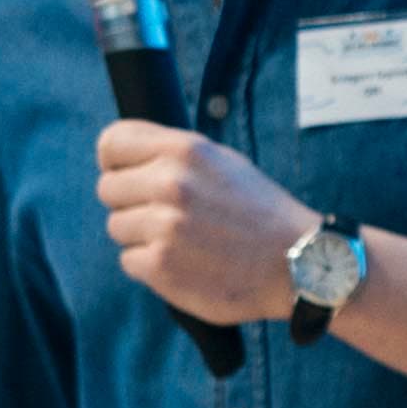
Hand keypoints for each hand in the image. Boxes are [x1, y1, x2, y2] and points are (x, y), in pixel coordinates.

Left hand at [96, 119, 313, 322]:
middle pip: (108, 189)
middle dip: (130, 203)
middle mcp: (171, 184)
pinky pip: (129, 261)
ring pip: (117, 227)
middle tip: (165, 217)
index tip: (126, 175)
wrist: (298, 262)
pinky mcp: (160, 265)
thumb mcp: (223, 162)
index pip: (112, 142)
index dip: (114, 161)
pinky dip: (151, 266)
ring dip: (141, 237)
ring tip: (182, 241)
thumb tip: (127, 158)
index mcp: (185, 151)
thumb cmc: (260, 213)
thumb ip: (174, 156)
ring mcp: (163, 226)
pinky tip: (184, 263)